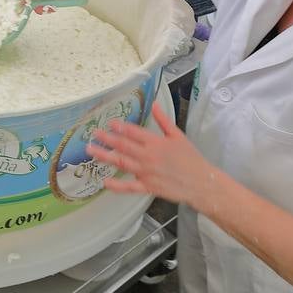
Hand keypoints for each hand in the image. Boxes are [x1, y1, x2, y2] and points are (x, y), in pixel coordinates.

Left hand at [88, 102, 218, 208]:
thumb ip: (163, 120)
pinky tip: (105, 182)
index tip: (109, 123)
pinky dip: (117, 185)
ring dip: (105, 156)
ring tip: (91, 150)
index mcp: (156, 142)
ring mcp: (147, 172)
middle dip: (107, 138)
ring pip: (122, 163)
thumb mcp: (178, 136)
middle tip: (94, 134)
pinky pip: (129, 187)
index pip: (134, 132)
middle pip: (123, 145)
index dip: (120, 127)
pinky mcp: (148, 187)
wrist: (201, 182)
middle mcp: (148, 156)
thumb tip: (154, 104)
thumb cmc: (190, 158)